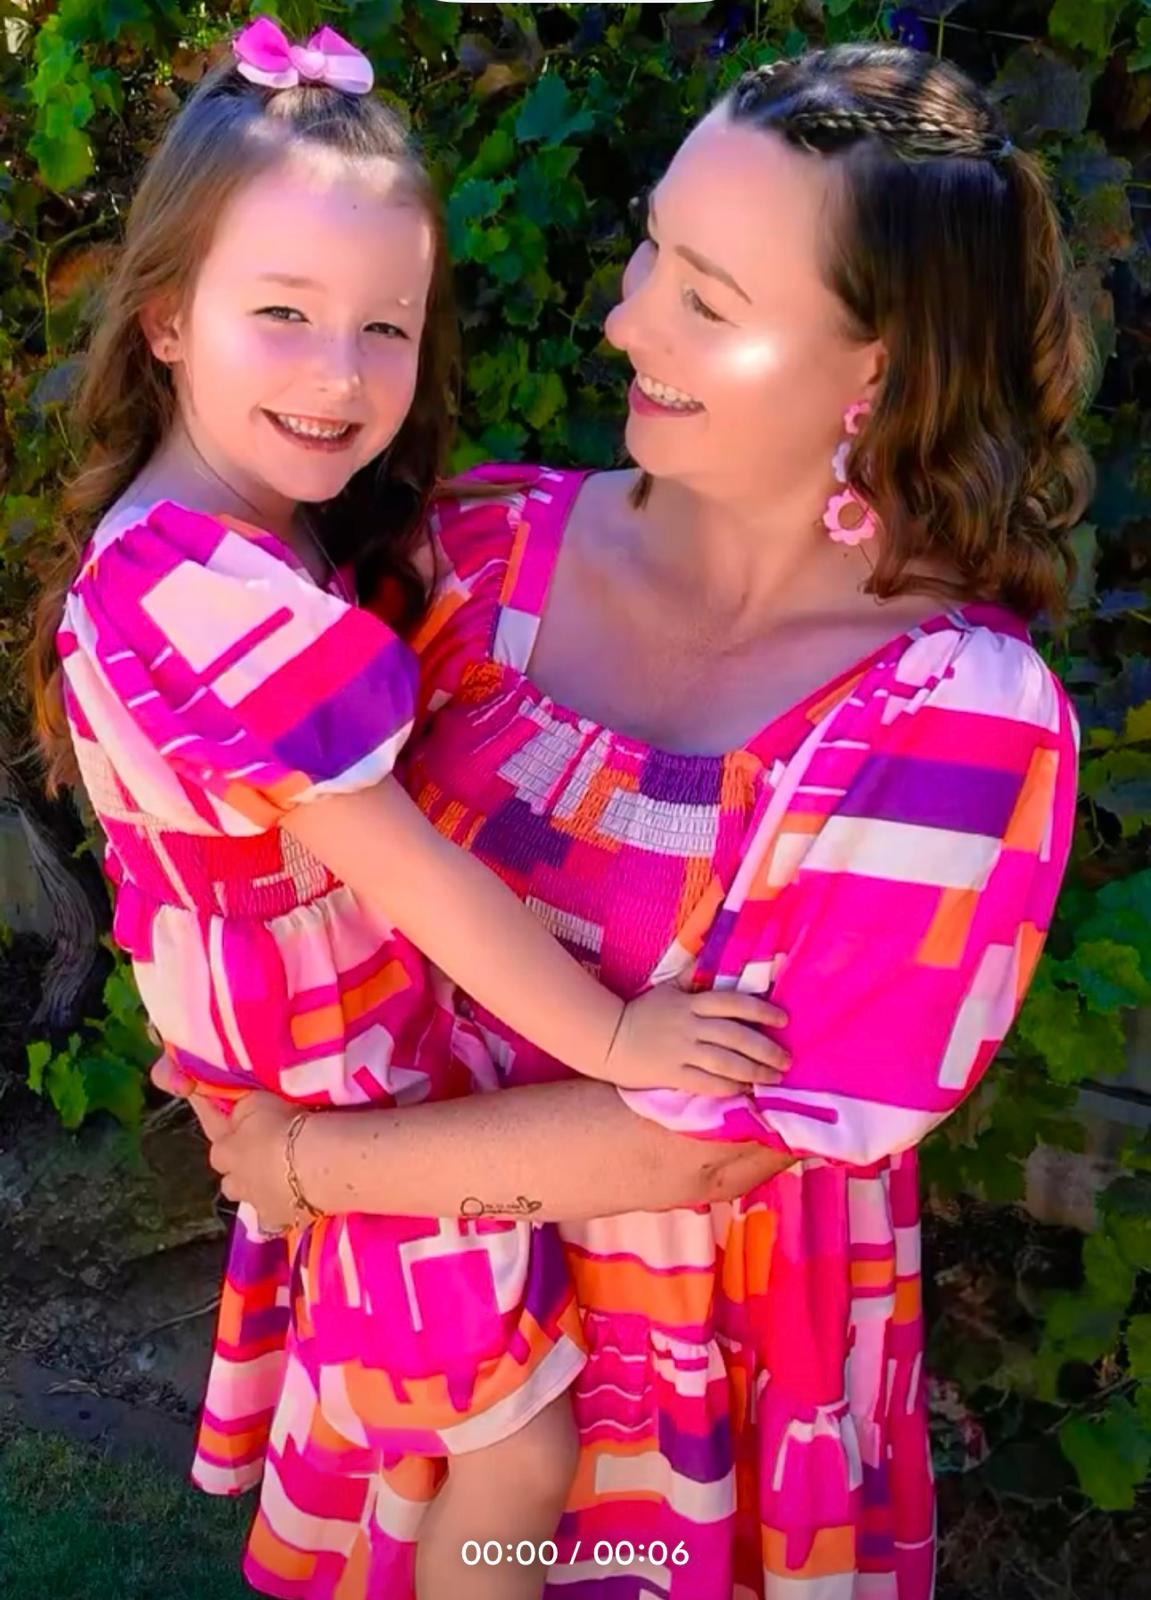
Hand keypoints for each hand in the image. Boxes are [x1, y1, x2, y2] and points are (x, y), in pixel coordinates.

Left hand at [151, 1055, 300, 1232]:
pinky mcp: (281, 1223)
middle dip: (239, 1167)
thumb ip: (242, 1109)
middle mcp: (234, 1182)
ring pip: (250, 1199)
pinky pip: (277, 1219)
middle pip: (228, 1177)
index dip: (213, 1114)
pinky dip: (283, 1210)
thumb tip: (236, 1113)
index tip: (210, 1098)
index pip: (211, 1127)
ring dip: (258, 1190)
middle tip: (258, 1153)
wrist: (318, 1164)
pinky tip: (295, 1203)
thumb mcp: (257, 1102)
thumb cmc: (285, 1126)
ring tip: (278, 1180)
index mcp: (223, 1150)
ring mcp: (256, 1205)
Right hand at [598, 983, 789, 1096]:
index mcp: (691, 1002)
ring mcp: (681, 1051)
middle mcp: (690, 1026)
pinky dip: (728, 1087)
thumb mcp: (667, 988)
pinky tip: (744, 1090)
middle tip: (787, 1059)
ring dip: (754, 1071)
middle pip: (735, 1036)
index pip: (733, 1003)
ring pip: (726, 1062)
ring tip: (774, 1078)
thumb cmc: (642, 1013)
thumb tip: (715, 957)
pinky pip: (706, 1083)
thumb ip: (694, 978)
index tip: (782, 1020)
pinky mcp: (672, 1074)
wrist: (608, 1039)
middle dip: (765, 1049)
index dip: (761, 1011)